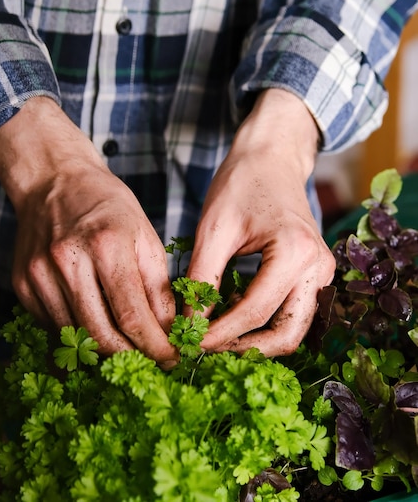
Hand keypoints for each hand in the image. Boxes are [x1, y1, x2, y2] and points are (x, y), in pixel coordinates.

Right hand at [0, 97, 177, 365]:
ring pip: (74, 337)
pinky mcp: (23, 284)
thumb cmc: (106, 204)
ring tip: (127, 347)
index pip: (131, 315)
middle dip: (130, 357)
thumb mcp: (144, 234)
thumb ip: (157, 285)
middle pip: (99, 335)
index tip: (171, 359)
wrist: (54, 180)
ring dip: (104, 350)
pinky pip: (53, 326)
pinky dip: (77, 334)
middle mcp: (67, 261)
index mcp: (106, 245)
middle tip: (151, 360)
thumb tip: (167, 330)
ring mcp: (39, 274)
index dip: (155, 346)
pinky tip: (95, 324)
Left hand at [186, 89, 335, 356]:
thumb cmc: (241, 183)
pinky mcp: (313, 274)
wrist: (270, 157)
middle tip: (204, 352)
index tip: (189, 344)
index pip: (256, 311)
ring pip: (292, 329)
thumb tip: (188, 325)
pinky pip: (292, 312)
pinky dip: (263, 326)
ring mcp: (321, 273)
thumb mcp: (213, 230)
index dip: (220, 334)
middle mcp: (318, 268)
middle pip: (286, 334)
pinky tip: (231, 324)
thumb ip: (202, 279)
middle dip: (245, 350)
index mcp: (296, 252)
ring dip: (255, 343)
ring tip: (215, 343)